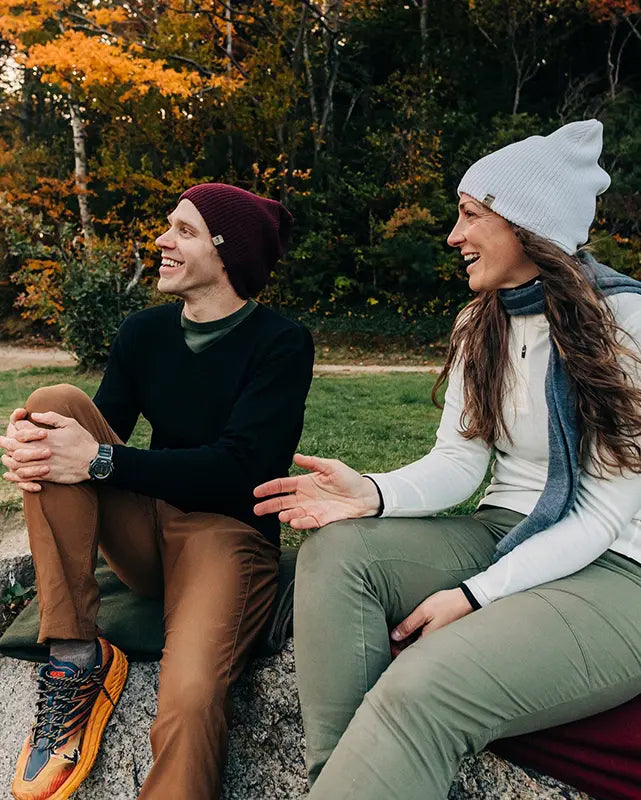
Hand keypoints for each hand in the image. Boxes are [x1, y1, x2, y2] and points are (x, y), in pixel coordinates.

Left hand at [1, 411, 97, 489]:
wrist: (95, 461)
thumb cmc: (83, 441)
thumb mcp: (70, 423)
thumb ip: (51, 417)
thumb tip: (33, 415)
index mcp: (47, 436)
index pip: (23, 431)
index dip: (15, 428)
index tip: (12, 427)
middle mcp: (43, 450)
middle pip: (17, 447)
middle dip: (6, 443)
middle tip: (1, 441)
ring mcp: (45, 464)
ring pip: (19, 463)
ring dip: (10, 460)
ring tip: (5, 458)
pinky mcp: (48, 475)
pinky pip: (28, 476)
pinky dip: (18, 475)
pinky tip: (14, 472)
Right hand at [253, 453, 380, 528]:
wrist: (365, 496)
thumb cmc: (349, 479)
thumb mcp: (331, 466)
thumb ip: (313, 462)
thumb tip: (296, 457)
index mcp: (304, 483)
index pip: (282, 485)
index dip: (269, 488)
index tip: (256, 492)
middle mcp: (304, 497)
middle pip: (282, 502)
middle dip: (269, 506)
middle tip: (256, 510)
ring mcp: (311, 509)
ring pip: (292, 513)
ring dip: (286, 515)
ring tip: (282, 516)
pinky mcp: (320, 519)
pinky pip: (307, 522)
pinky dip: (300, 523)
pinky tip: (293, 522)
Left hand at [389, 589, 472, 656]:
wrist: (467, 599)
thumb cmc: (445, 604)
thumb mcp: (423, 612)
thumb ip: (408, 625)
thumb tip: (394, 637)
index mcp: (428, 640)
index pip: (408, 652)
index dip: (396, 651)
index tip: (387, 645)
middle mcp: (433, 644)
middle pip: (413, 650)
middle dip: (400, 647)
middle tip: (388, 641)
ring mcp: (437, 639)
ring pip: (419, 645)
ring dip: (408, 642)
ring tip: (396, 636)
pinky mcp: (440, 633)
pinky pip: (425, 639)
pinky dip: (416, 637)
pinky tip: (411, 631)